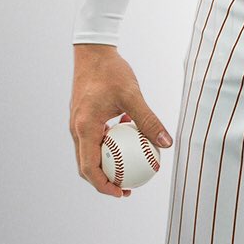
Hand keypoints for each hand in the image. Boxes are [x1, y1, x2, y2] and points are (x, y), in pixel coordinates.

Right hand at [69, 45, 172, 198]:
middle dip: (105, 181)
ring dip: (107, 164)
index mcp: (85, 128)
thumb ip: (148, 120)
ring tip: (128, 168)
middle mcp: (77, 128)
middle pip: (86, 166)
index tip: (121, 192)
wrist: (93, 51)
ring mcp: (78, 122)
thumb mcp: (133, 96)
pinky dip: (109, 144)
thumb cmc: (111, 71)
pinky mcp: (84, 116)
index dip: (104, 186)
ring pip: (90, 153)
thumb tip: (166, 144)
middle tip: (126, 187)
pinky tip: (129, 135)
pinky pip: (95, 138)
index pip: (89, 168)